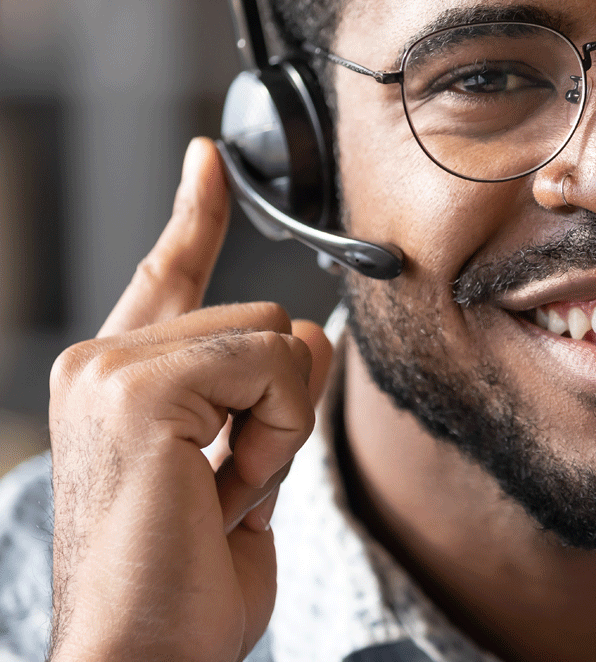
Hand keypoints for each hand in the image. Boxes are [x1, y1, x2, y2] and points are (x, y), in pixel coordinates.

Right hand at [47, 138, 333, 661]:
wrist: (145, 658)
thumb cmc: (185, 586)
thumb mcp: (248, 473)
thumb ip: (268, 398)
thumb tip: (313, 337)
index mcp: (123, 381)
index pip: (167, 275)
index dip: (194, 217)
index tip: (209, 163)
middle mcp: (103, 361)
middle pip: (266, 319)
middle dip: (280, 408)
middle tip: (234, 486)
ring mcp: (112, 368)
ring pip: (277, 338)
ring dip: (280, 427)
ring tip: (225, 493)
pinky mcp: (137, 386)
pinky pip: (273, 366)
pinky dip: (278, 434)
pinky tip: (228, 488)